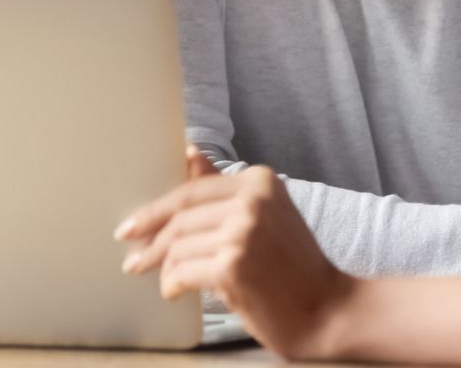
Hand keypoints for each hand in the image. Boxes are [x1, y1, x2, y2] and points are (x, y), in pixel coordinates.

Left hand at [115, 145, 355, 359]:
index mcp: (260, 181)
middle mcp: (252, 202)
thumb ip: (225, 187)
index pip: (193, 190)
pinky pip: (182, 271)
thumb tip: (189, 151)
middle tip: (133, 257)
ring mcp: (242, 233)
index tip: (134, 224)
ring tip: (163, 280)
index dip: (157, 208)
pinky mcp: (232, 267)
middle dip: (150, 239)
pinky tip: (175, 291)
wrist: (328, 309)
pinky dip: (172, 284)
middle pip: (181, 217)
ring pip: (178, 246)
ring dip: (164, 267)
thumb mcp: (266, 215)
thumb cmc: (295, 266)